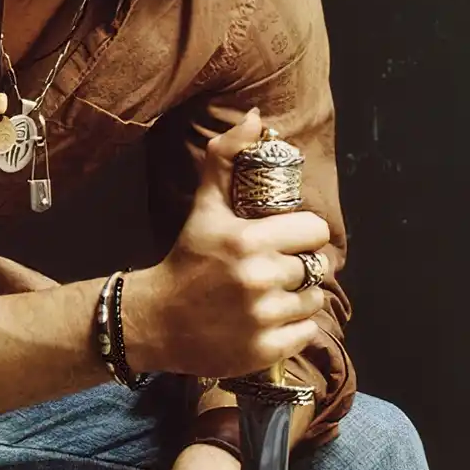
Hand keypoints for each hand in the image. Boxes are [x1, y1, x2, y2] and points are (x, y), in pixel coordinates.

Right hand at [122, 110, 333, 378]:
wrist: (154, 320)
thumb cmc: (185, 259)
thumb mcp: (205, 206)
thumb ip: (227, 158)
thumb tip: (256, 118)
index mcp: (248, 240)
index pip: (314, 231)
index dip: (302, 234)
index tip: (285, 240)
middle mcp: (259, 279)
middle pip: (315, 268)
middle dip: (296, 267)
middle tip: (271, 270)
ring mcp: (263, 318)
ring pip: (313, 301)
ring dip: (298, 298)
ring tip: (270, 296)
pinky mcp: (264, 350)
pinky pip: (305, 333)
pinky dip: (292, 329)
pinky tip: (267, 321)